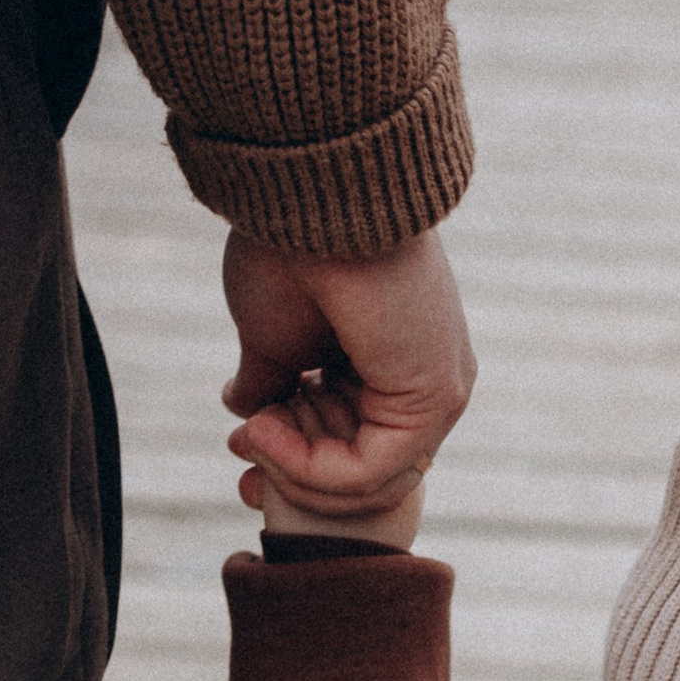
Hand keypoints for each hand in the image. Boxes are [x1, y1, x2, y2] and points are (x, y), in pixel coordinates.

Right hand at [223, 228, 474, 532]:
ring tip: (253, 434)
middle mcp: (424, 381)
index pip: (355, 449)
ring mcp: (437, 392)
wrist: (310, 194)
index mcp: (391, 363)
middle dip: (293, 480)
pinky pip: (368, 473)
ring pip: (369, 486)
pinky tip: (266, 429)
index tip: (242, 450)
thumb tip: (246, 410)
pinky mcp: (435, 399)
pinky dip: (308, 467)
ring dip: (295, 474)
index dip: (296, 465)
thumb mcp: (273, 333)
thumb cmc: (290, 245)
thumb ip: (270, 379)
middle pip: (365, 476)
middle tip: (242, 458)